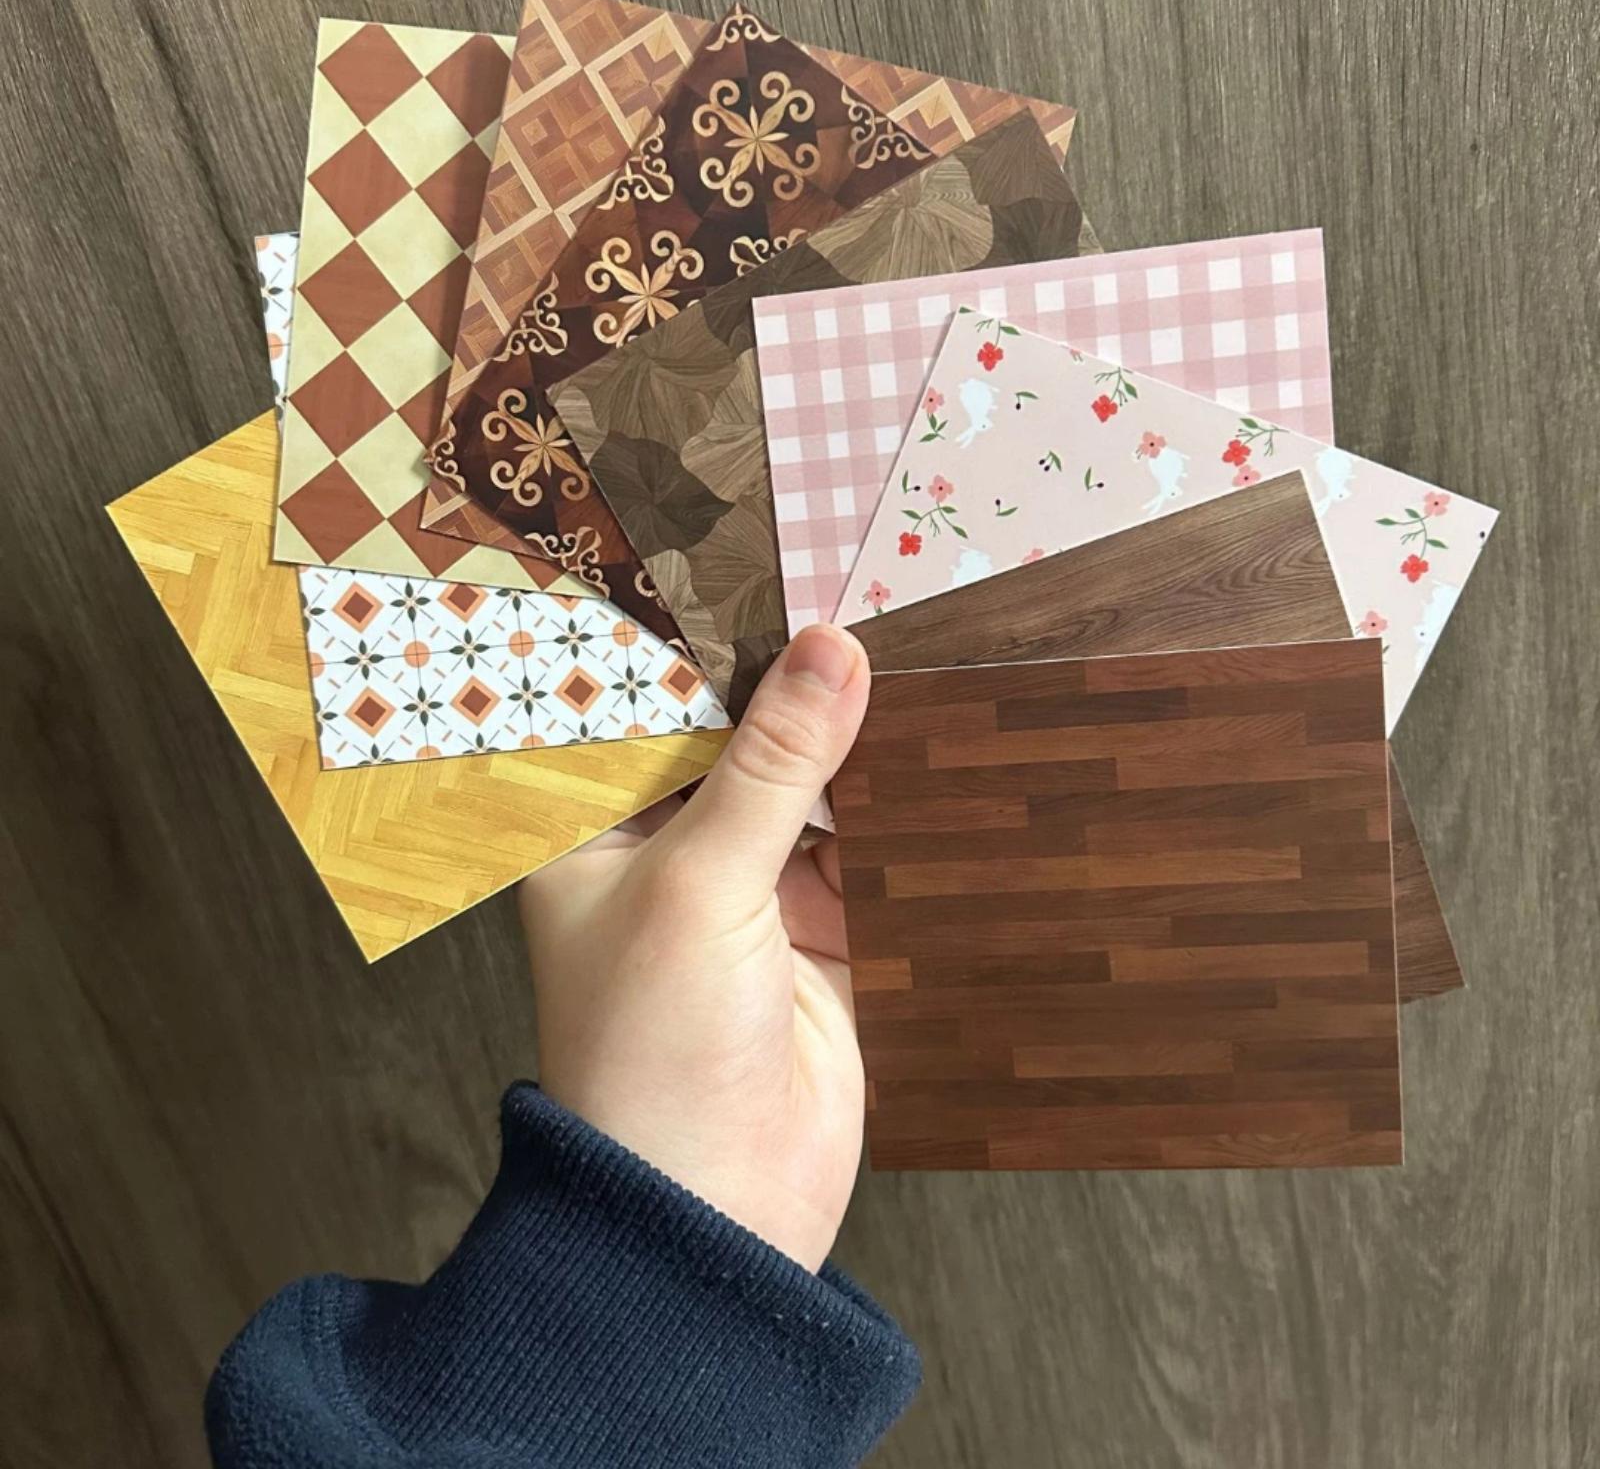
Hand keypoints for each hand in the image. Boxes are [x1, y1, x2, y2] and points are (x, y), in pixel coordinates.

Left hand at [518, 624, 870, 1271]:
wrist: (715, 1218)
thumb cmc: (653, 1054)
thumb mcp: (704, 883)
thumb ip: (774, 765)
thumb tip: (831, 651)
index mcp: (595, 834)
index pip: (643, 712)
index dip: (700, 644)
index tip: (760, 568)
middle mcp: (665, 857)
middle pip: (734, 748)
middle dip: (789, 690)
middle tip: (853, 596)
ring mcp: (746, 900)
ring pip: (806, 796)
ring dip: (852, 750)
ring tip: (905, 657)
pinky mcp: (817, 943)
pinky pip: (862, 855)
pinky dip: (897, 819)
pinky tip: (935, 757)